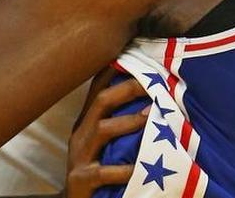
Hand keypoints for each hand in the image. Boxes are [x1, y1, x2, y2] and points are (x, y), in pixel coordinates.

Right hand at [64, 67, 149, 197]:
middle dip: (127, 89)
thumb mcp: (106, 145)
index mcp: (86, 124)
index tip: (132, 53)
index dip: (112, 70)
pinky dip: (125, 169)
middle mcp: (80, 135)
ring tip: (153, 116)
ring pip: (102, 130)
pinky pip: (104, 171)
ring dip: (129, 121)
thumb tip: (155, 105)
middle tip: (154, 82)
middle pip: (100, 102)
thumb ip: (122, 126)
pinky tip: (141, 167)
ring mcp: (78, 157)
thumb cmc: (98, 172)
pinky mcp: (81, 180)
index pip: (97, 89)